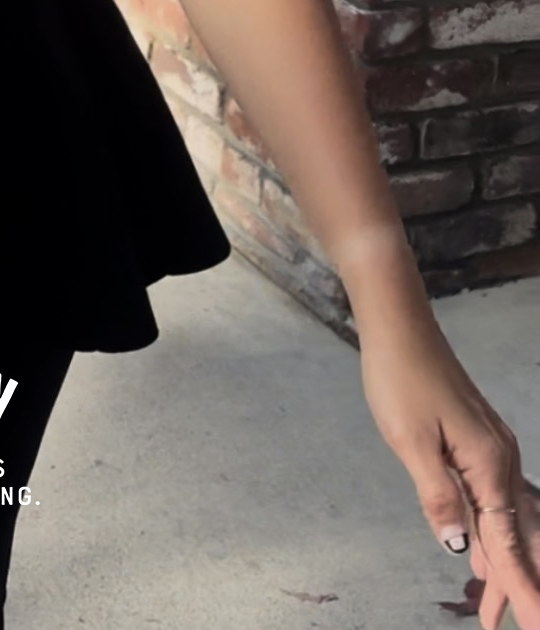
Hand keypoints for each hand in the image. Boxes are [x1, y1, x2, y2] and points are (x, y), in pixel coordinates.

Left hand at [360, 318, 539, 629]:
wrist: (399, 327)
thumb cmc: (400, 378)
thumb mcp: (410, 441)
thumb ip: (437, 496)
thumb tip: (460, 547)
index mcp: (487, 464)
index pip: (508, 541)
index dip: (520, 588)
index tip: (531, 626)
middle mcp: (500, 459)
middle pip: (517, 535)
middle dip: (518, 583)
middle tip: (515, 626)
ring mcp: (492, 449)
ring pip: (508, 518)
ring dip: (505, 560)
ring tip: (495, 604)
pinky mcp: (478, 441)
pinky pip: (495, 498)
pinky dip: (493, 530)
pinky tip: (482, 549)